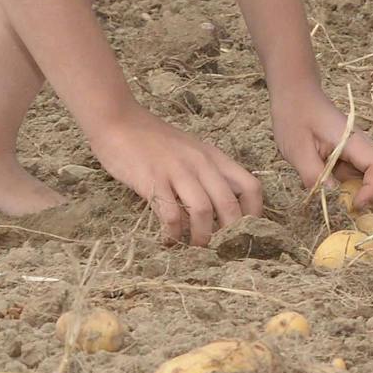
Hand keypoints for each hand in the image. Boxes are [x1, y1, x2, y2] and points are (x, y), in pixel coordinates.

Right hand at [92, 108, 263, 245]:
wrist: (119, 121)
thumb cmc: (155, 141)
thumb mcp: (191, 151)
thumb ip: (207, 174)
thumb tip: (222, 211)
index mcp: (214, 156)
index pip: (250, 186)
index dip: (253, 214)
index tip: (243, 234)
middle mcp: (201, 162)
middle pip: (229, 204)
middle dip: (228, 235)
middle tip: (219, 251)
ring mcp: (177, 170)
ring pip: (203, 211)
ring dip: (201, 237)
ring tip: (193, 248)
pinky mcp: (153, 180)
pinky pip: (170, 214)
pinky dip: (172, 233)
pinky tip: (167, 239)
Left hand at [272, 85, 372, 217]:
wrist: (297, 97)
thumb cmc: (295, 117)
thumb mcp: (297, 149)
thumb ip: (315, 175)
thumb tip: (333, 201)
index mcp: (354, 141)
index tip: (355, 207)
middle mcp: (366, 149)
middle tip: (372, 225)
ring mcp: (362, 155)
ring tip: (364, 222)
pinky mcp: (354, 162)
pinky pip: (371, 182)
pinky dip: (369, 199)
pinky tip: (352, 211)